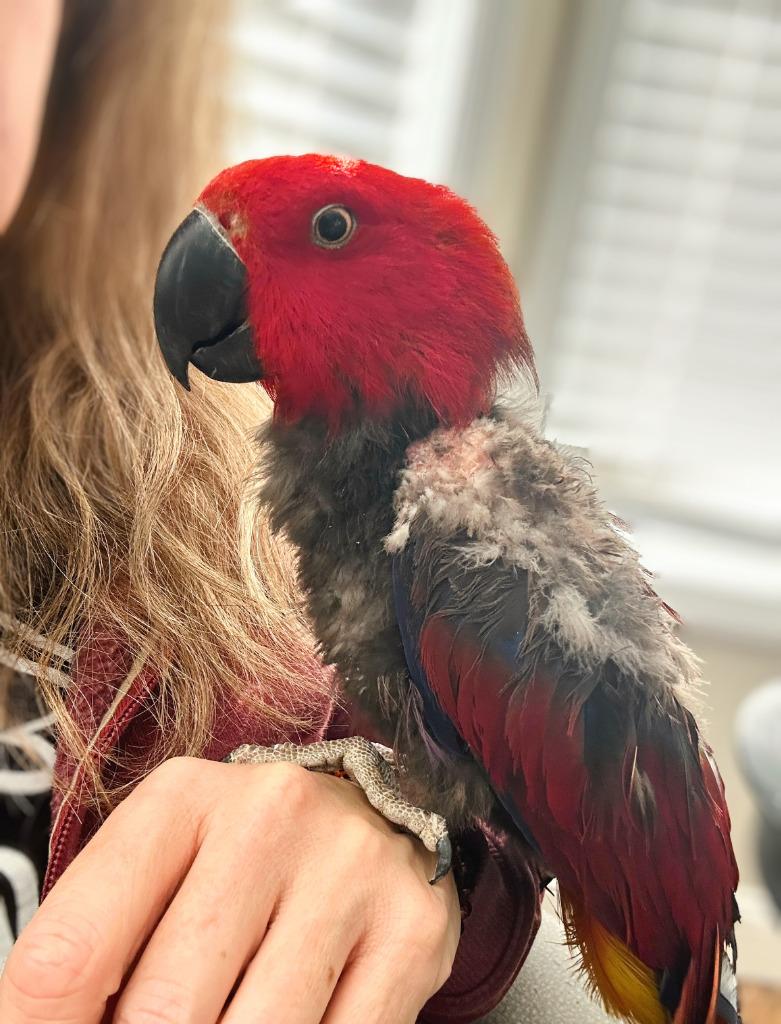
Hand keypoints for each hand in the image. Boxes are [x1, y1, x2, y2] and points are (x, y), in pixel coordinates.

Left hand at [0, 757, 460, 1022]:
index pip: (67, 956)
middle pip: (161, 1015)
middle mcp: (270, 816)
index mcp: (181, 796)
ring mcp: (349, 870)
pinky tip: (291, 1022)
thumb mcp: (160, 868)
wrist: (373, 815)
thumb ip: (99, 946)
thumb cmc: (242, 857)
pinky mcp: (412, 930)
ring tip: (226, 1017)